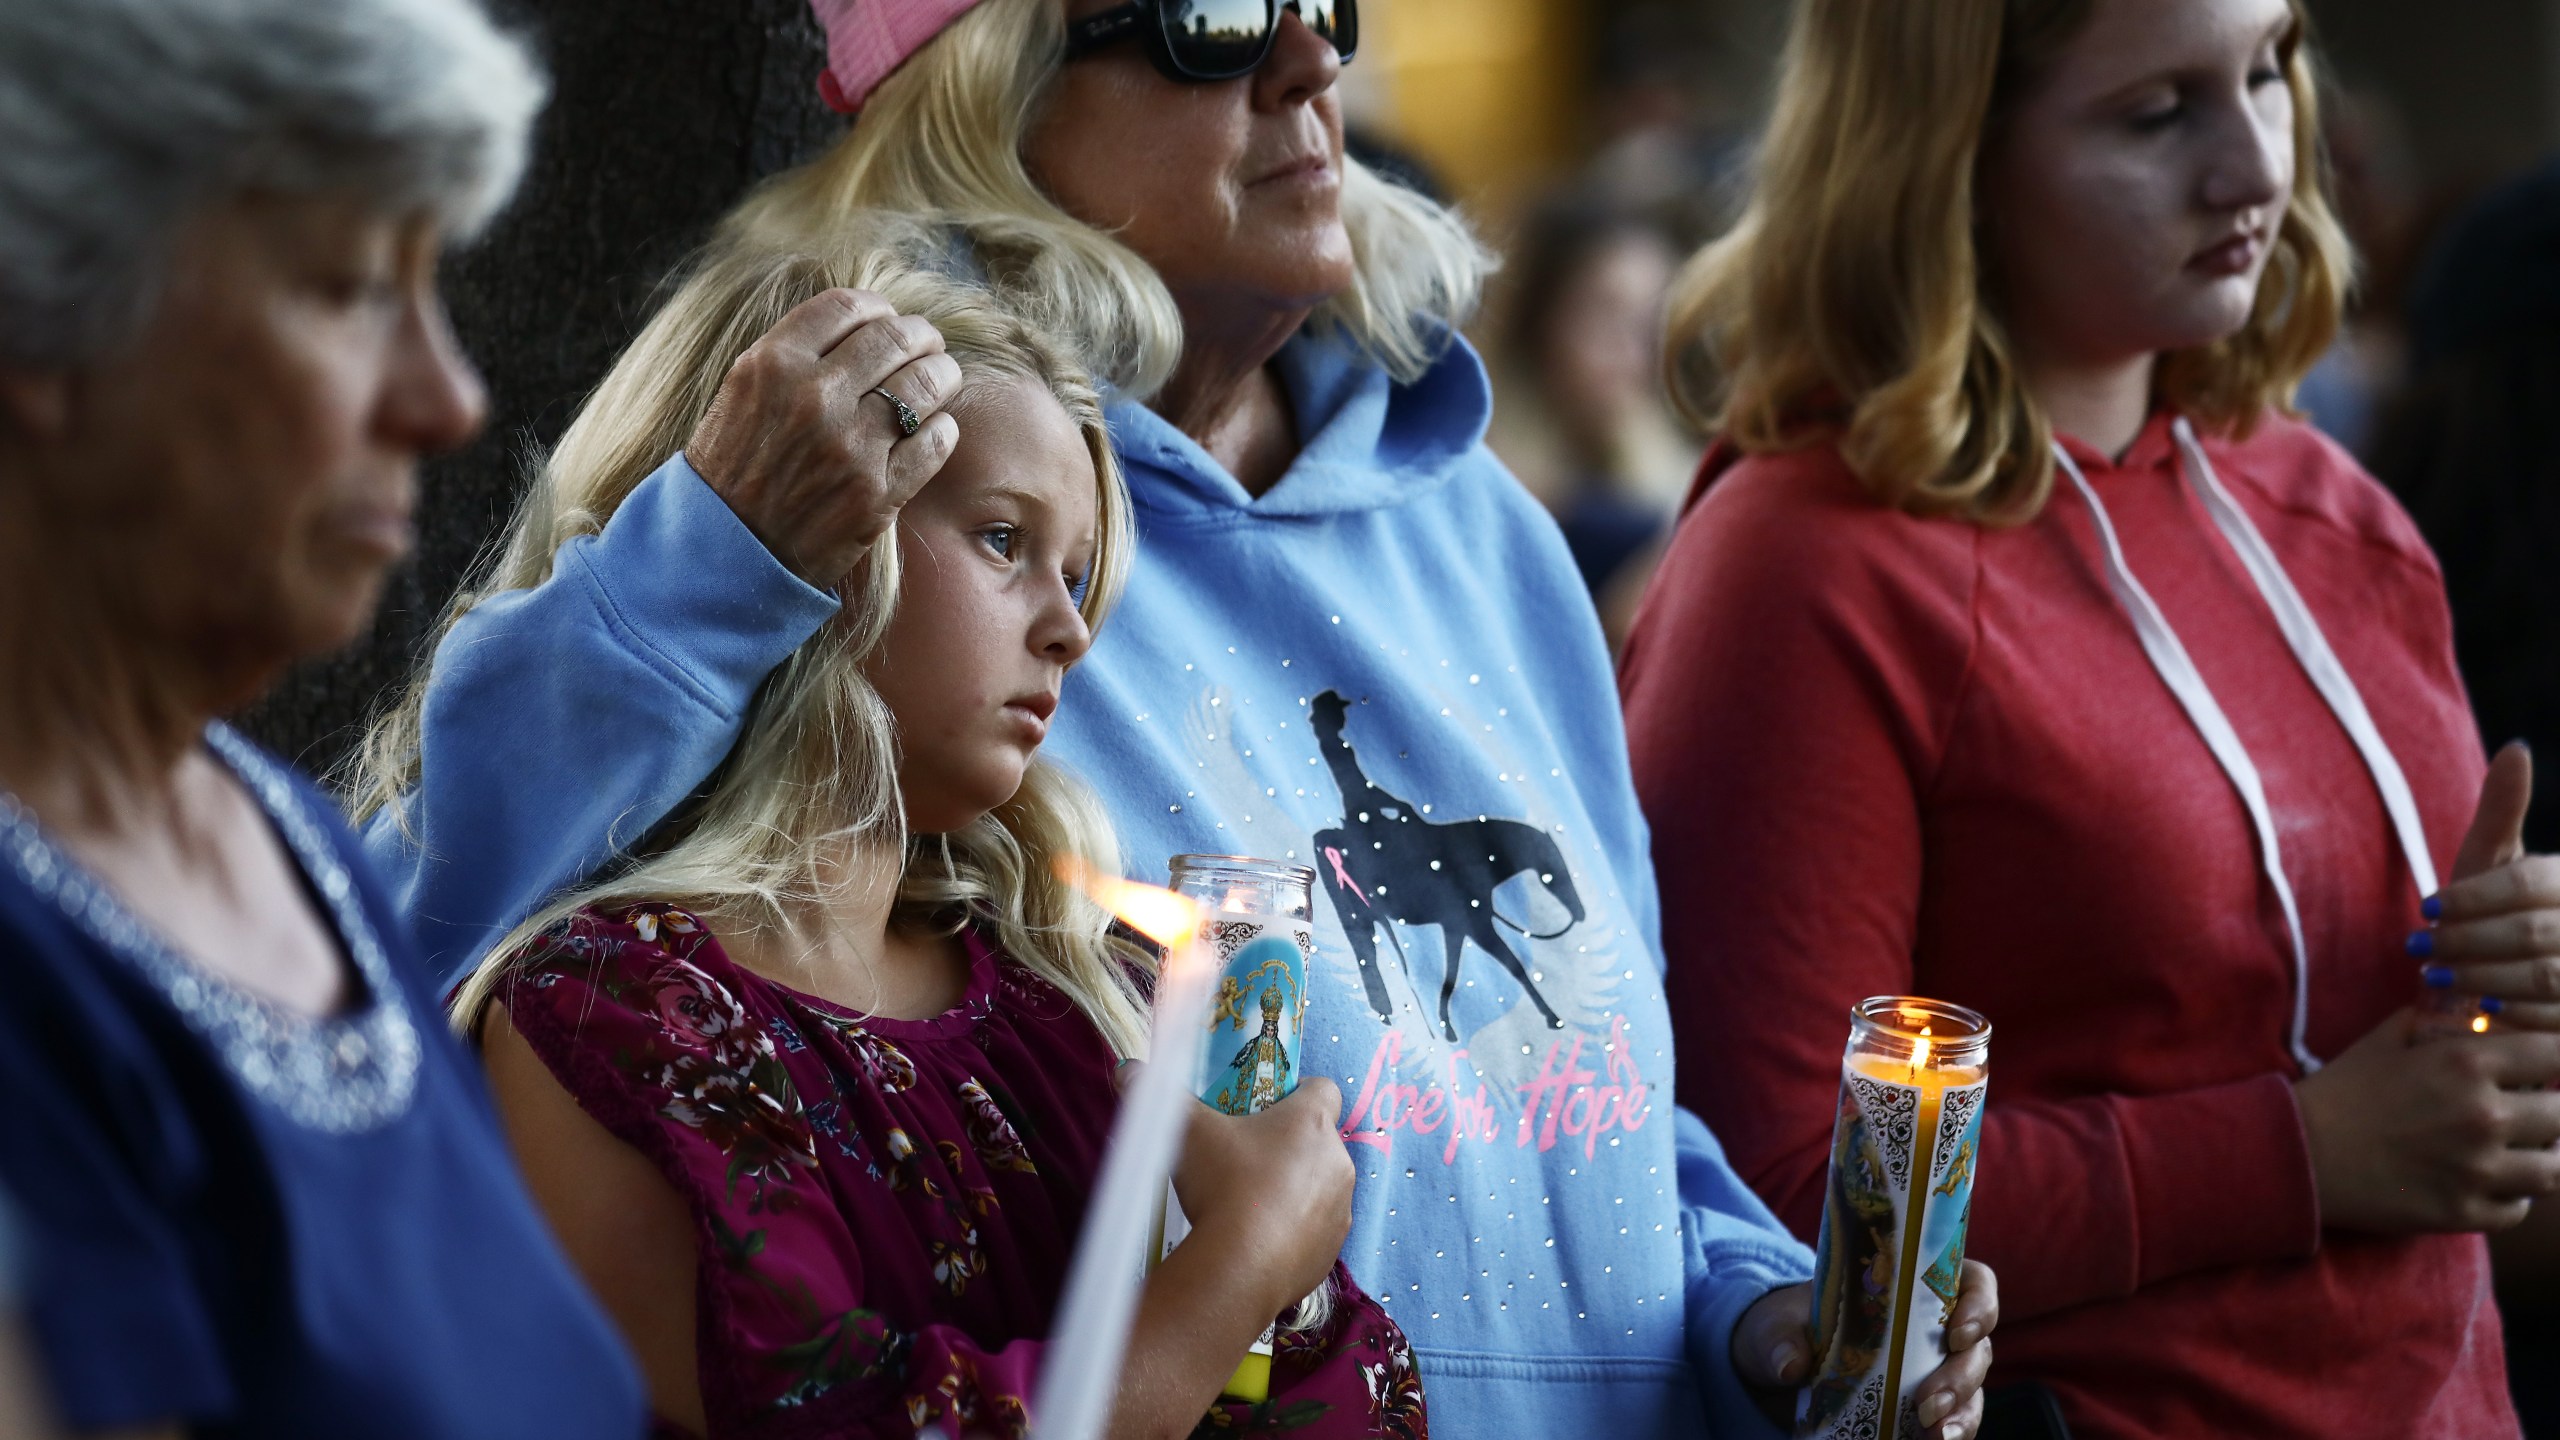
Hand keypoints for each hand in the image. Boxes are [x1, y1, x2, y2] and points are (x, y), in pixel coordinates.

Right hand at [684, 287, 962, 587]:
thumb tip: (863, 326)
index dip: (879, 309)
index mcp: (773, 364)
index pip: (848, 307)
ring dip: (942, 377)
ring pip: (927, 383)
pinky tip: (934, 430)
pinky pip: (937, 441)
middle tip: (928, 346)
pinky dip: (943, 429)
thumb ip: (795, 356)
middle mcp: (814, 397)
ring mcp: (851, 446)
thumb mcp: (743, 394)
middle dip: (922, 337)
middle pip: (896, 338)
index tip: (888, 318)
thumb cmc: (733, 470)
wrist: (727, 554)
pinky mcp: (879, 493)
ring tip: (940, 381)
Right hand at [1131, 1067, 1353, 1317]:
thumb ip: (1162, 1097)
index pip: (1323, 1088)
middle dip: (1288, 1145)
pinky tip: (1258, 1238)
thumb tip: (1127, 1070)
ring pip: (1321, 1187)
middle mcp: (1337, 1161)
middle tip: (1246, 1158)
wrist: (1239, 1269)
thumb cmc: (1222, 1185)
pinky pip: (1316, 1230)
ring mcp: (1340, 1209)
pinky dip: (1294, 1230)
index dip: (1297, 1093)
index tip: (1266, 1108)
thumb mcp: (1187, 1132)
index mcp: (1311, 1122)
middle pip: (1319, 1140)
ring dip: (1295, 1189)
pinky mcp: (1332, 1250)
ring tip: (1249, 1203)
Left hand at [1733, 1261, 1996, 1438]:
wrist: (1771, 1367)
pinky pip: (1950, 1425)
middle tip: (1929, 1403)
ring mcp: (1930, 1374)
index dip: (1979, 1304)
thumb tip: (1790, 1365)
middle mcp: (1930, 1331)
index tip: (1958, 1332)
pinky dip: (1950, 1436)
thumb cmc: (1783, 1328)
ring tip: (1937, 1437)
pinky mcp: (1919, 1413)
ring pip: (1971, 1392)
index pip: (1971, 1283)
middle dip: (1962, 1376)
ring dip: (1962, 1415)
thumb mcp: (1774, 1324)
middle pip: (1976, 1347)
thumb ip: (1780, 1337)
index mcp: (1909, 1289)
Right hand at [2296, 1008, 2559, 1231]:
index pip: (2554, 1053)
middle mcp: (2483, 1116)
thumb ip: (2433, 1020)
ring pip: (2553, 1169)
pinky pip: (2520, 1209)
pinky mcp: (2464, 1212)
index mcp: (2466, 1063)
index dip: (2557, 1057)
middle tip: (2537, 1109)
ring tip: (2529, 1150)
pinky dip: (2515, 1196)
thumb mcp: (2384, 1039)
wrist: (2299, 1152)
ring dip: (2546, 1156)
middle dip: (2554, 1108)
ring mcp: (2477, 1170)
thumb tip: (2469, 1012)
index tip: (2549, 1065)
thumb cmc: (2341, 1091)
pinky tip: (2497, 1184)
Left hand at [2418, 743, 2559, 1028]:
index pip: (2525, 885)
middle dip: (2467, 942)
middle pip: (2530, 931)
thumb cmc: (2492, 912)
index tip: (2426, 910)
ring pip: (2545, 976)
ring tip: (2439, 979)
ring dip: (2483, 978)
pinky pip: (2556, 1020)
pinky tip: (2480, 1011)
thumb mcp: (2492, 861)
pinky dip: (2514, 1015)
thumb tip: (2516, 748)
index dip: (2471, 899)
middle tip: (2420, 951)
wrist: (2509, 977)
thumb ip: (2501, 811)